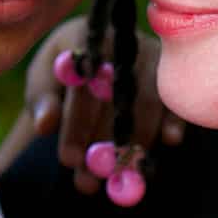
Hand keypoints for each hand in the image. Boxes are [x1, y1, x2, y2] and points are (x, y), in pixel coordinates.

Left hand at [0, 16, 185, 191]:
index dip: (76, 125)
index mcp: (85, 38)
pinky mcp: (173, 68)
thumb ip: (41, 101)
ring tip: (120, 176)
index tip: (68, 160)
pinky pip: (176, 94)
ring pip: (149, 99)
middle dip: (105, 142)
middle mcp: (122, 41)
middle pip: (118, 95)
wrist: (93, 54)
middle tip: (92, 179)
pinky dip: (175, 117)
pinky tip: (170, 140)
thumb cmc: (64, 72)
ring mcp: (152, 53)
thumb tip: (45, 124)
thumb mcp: (43, 82)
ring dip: (135, 141)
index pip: (83, 85)